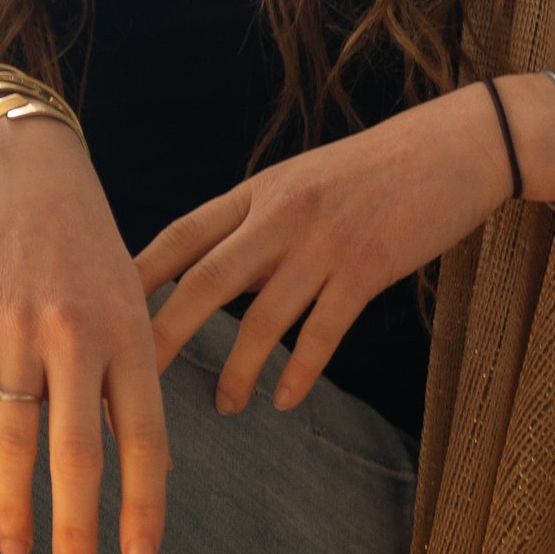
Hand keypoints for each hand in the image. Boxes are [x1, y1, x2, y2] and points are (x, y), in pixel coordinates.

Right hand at [0, 116, 171, 553]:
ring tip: (18, 552)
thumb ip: (133, 382)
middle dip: (75, 523)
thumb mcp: (131, 305)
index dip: (143, 504)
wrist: (28, 170)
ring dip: (13, 501)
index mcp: (130, 337)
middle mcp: (78, 337)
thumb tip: (154, 468)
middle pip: (77, 451)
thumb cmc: (88, 249)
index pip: (143, 438)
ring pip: (14, 434)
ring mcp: (19, 329)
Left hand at [136, 85, 512, 410]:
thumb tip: (212, 276)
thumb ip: (256, 226)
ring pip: (261, 318)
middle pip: (203, 281)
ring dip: (236, 369)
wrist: (455, 146)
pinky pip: (323, 332)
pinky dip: (299, 372)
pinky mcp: (367, 268)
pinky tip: (284, 401)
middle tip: (132, 380)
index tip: (99, 310)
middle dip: (162, 334)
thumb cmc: (376, 169)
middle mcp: (280, 216)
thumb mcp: (301, 183)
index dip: (138, 274)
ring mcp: (322, 243)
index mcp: (257, 192)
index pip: (180, 235)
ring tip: (222, 407)